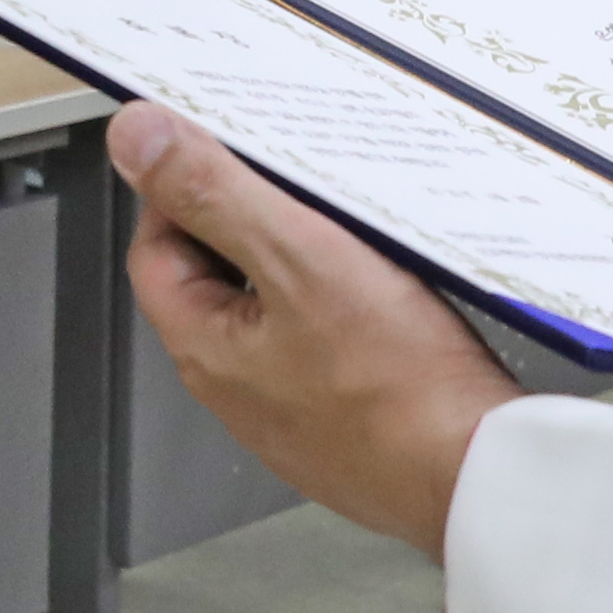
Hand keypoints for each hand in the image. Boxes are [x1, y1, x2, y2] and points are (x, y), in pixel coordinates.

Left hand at [113, 99, 511, 549]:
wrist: (474, 475)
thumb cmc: (394, 386)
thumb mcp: (298, 259)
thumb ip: (215, 194)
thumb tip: (138, 137)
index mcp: (205, 348)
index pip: (157, 248)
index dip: (180, 190)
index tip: (221, 149)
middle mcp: (238, 387)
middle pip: (216, 277)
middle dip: (247, 220)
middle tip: (295, 178)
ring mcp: (292, 409)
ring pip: (276, 309)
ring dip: (303, 261)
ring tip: (350, 225)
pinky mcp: (346, 420)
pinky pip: (326, 343)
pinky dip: (345, 304)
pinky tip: (388, 288)